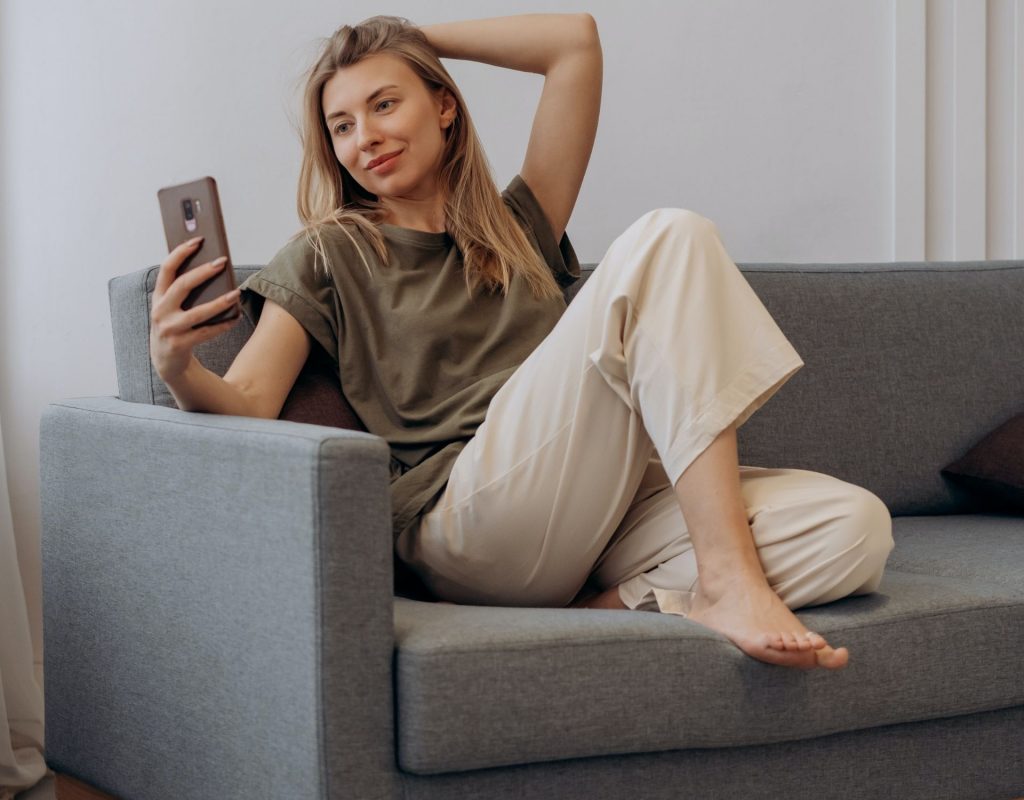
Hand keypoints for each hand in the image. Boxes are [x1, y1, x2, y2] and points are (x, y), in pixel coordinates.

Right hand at [150, 237, 240, 381]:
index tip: (198, 240)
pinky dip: (223, 325)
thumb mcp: (171, 307)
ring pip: (198, 312)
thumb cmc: (174, 326)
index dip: (181, 252)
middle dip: (203, 272)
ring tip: (236, 293)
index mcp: (158, 297)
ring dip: (220, 302)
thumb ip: (183, 290)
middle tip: (222, 262)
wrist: (166, 361)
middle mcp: (160, 311)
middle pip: (182, 285)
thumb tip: (211, 268)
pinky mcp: (181, 344)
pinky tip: (235, 317)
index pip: (167, 268)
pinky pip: (207, 332)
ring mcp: (169, 329)